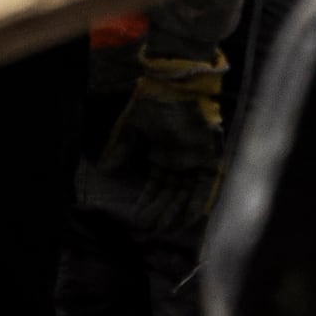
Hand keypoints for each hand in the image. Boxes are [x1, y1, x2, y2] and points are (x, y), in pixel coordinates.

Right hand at [85, 43, 231, 233]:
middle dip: (161, 212)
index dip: (147, 204)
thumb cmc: (154, 101)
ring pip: (188, 194)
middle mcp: (181, 162)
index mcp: (163, 155)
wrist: (175, 84)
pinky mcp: (210, 158)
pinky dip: (200, 201)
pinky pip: (208, 186)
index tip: (137, 220)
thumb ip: (121, 148)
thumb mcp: (132, 126)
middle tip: (150, 231)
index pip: (156, 187)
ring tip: (164, 229)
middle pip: (172, 195)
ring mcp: (196, 161)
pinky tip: (189, 217)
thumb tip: (104, 169)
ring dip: (178, 211)